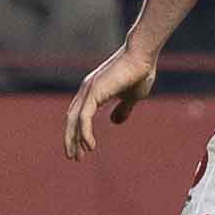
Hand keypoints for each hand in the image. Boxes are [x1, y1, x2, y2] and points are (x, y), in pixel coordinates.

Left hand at [64, 40, 158, 158]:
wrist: (143, 56)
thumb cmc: (139, 72)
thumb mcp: (131, 97)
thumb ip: (122, 109)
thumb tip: (114, 122)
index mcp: (93, 90)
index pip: (79, 114)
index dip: (78, 132)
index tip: (83, 149)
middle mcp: (87, 90)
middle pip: (72, 119)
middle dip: (72, 139)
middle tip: (74, 157)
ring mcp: (89, 90)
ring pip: (74, 120)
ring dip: (75, 140)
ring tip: (78, 156)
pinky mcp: (94, 92)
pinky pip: (84, 118)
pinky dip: (84, 133)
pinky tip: (90, 146)